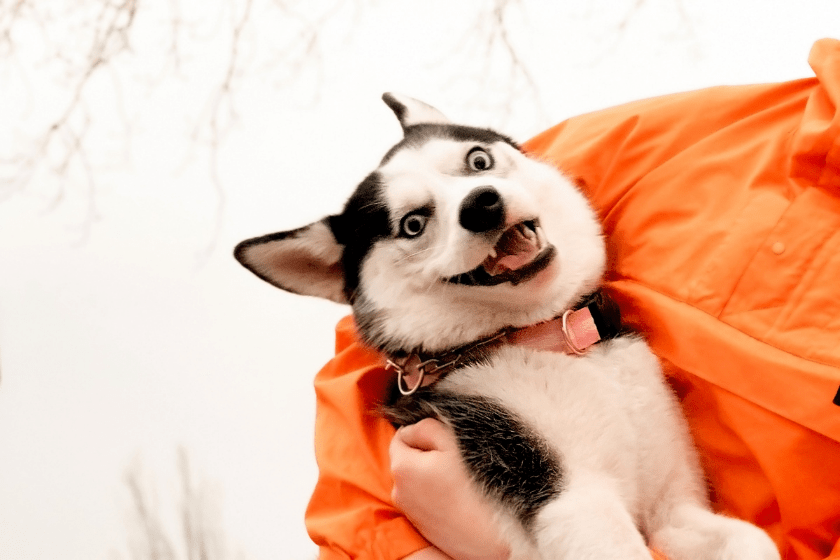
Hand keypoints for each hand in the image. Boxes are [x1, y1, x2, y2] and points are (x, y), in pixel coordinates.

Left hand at [390, 418, 509, 559]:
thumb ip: (426, 427)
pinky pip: (423, 497)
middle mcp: (398, 490)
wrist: (485, 537)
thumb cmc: (471, 487)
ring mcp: (408, 509)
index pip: (401, 436)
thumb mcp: (451, 443)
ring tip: (457, 481)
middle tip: (453, 461)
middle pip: (408, 458)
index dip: (422, 434)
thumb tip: (413, 428)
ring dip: (431, 474)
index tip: (444, 442)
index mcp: (401, 467)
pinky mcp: (420, 523)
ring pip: (416, 478)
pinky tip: (455, 496)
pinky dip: (435, 493)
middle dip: (426, 454)